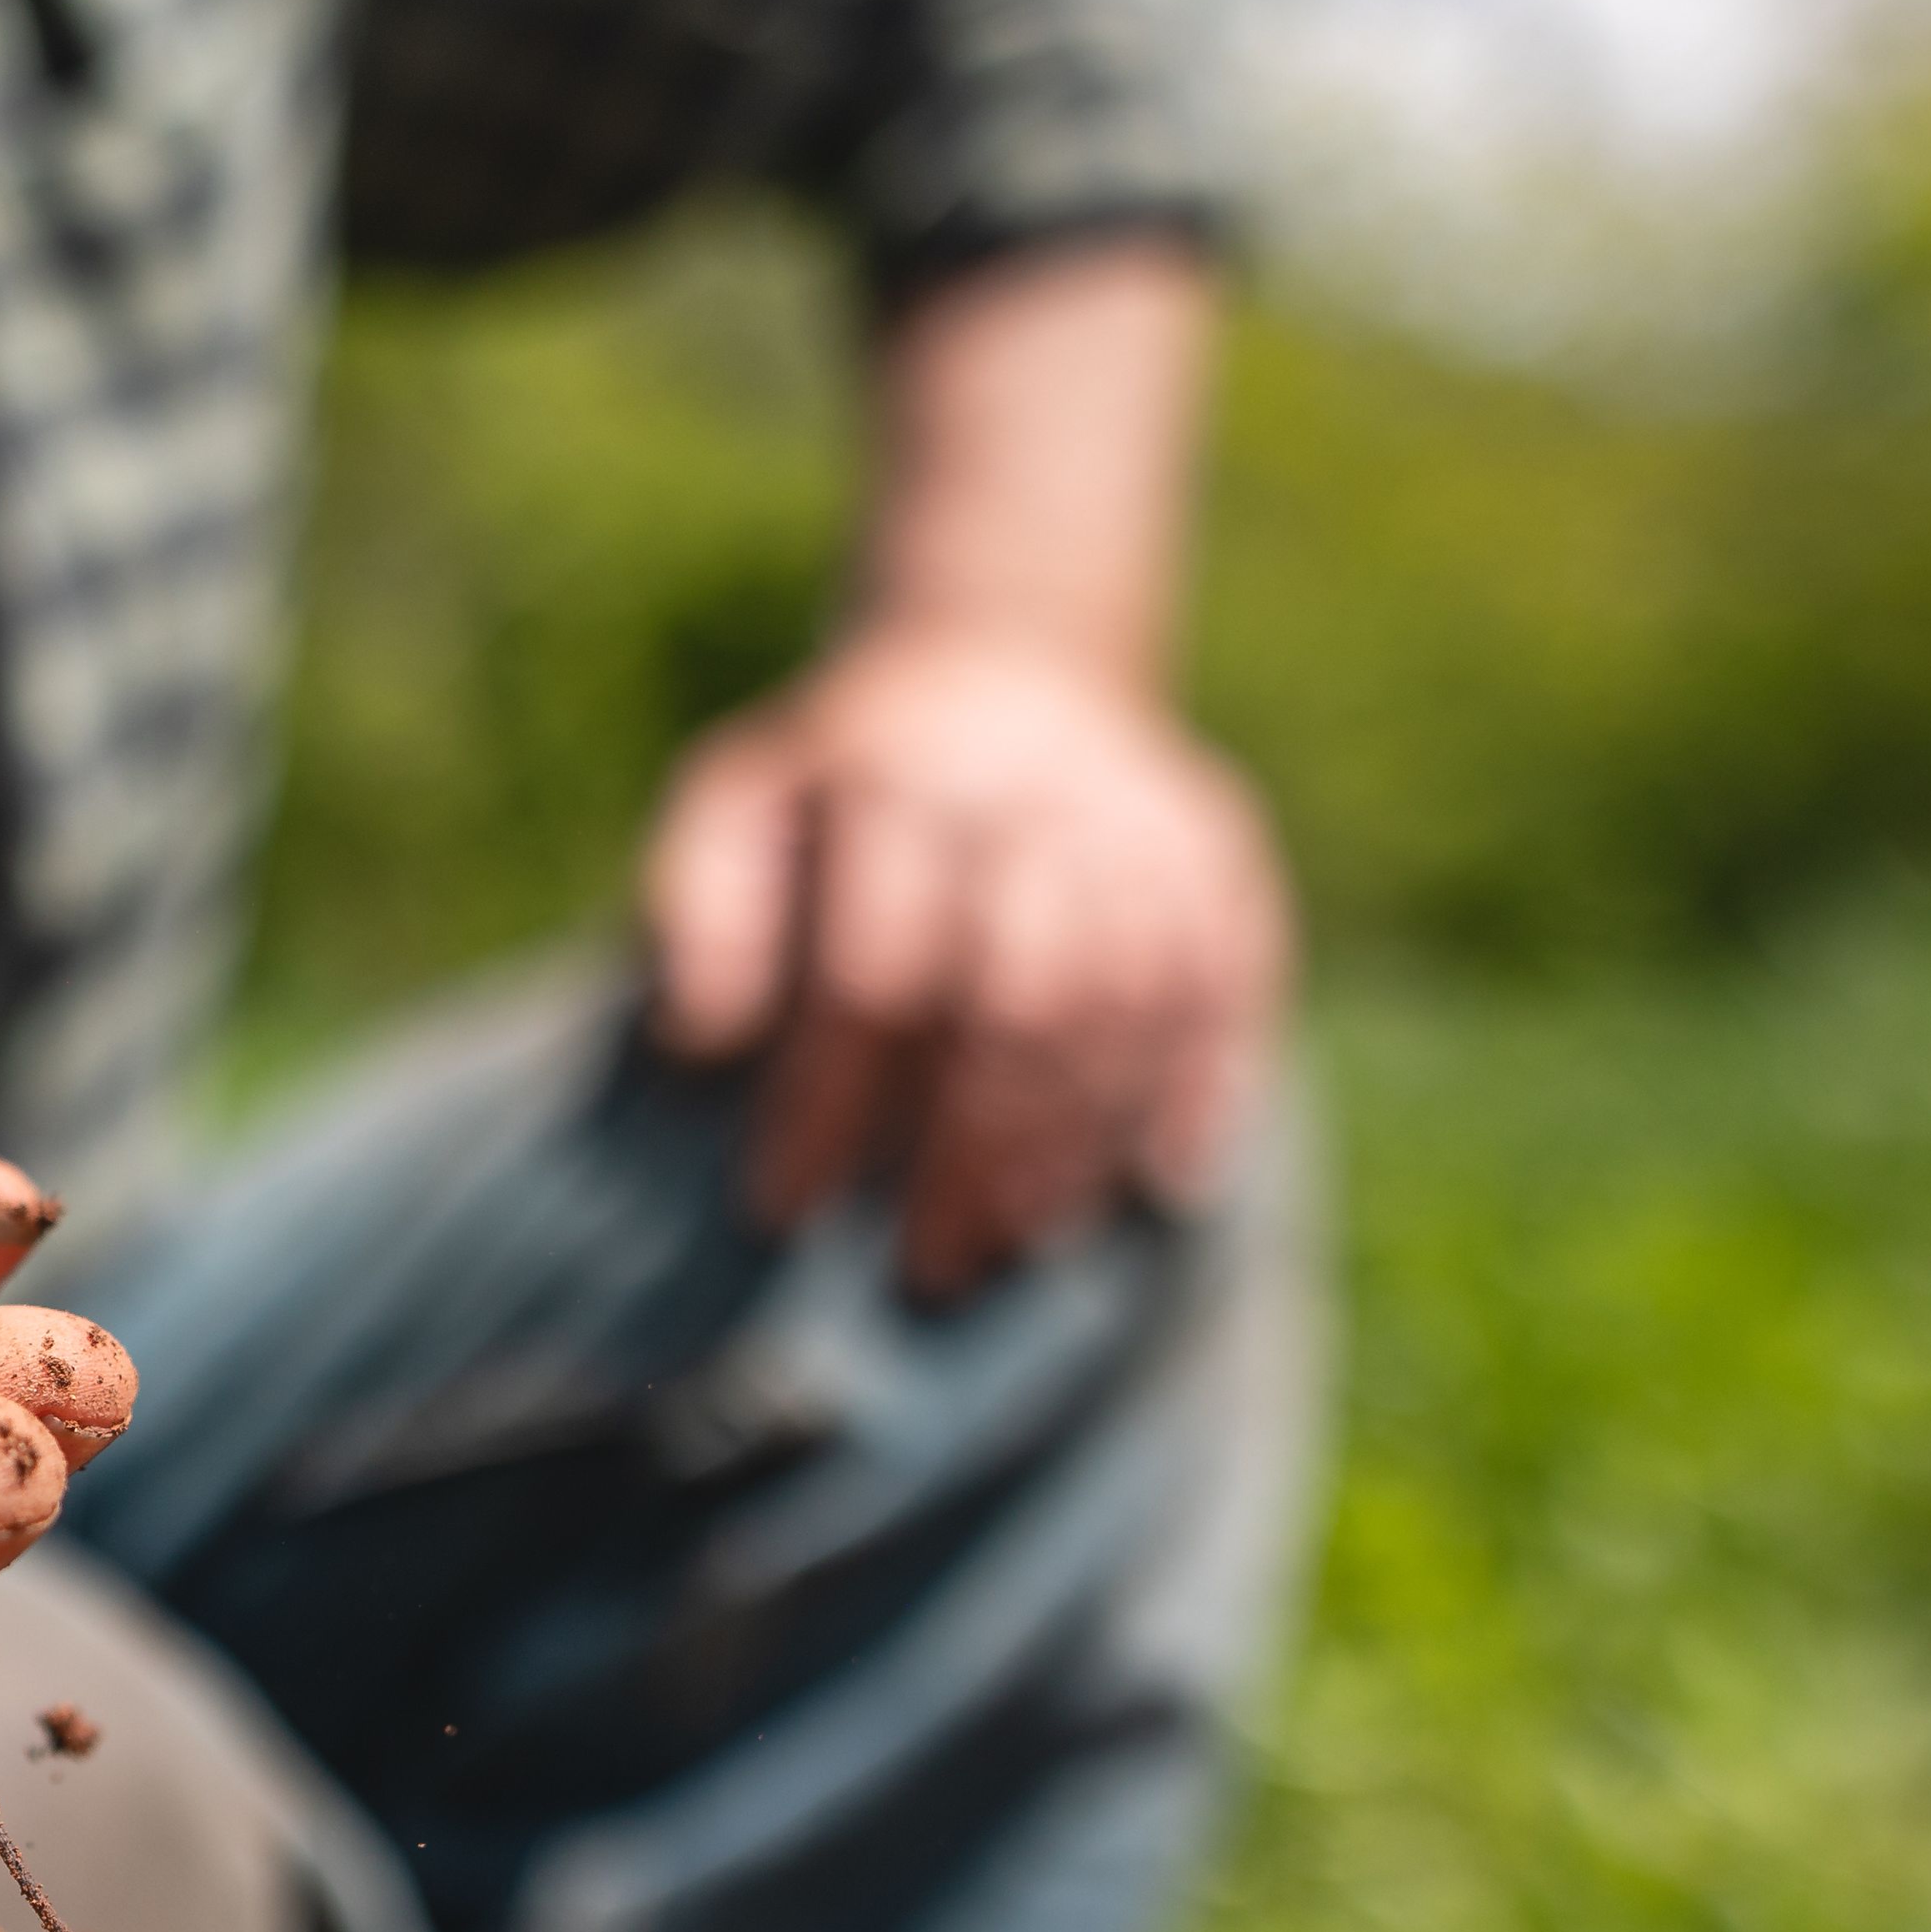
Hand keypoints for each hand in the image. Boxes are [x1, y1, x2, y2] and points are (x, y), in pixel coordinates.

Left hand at [640, 628, 1290, 1295]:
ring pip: (1131, 1009)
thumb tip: (697, 1040)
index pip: (871, 972)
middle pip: (1021, 1002)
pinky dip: (1202, 1090)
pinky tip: (1162, 1185)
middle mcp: (1038, 797)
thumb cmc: (842, 784)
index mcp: (902, 782)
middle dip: (967, 1151)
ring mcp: (1145, 826)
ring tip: (1010, 1241)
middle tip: (921, 1264)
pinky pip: (1233, 988)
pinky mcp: (1224, 858)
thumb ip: (706, 912)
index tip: (782, 1205)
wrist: (1003, 667)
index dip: (826, 1099)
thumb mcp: (739, 807)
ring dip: (1074, 1143)